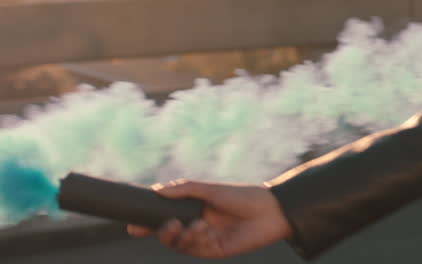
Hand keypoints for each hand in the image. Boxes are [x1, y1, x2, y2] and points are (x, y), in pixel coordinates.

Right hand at [126, 180, 291, 258]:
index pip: (164, 217)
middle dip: (161, 232)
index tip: (133, 226)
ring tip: (196, 226)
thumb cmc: (242, 195)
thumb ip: (184, 189)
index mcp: (193, 208)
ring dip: (182, 236)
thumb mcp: (210, 189)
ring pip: (178, 244)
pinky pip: (194, 249)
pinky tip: (205, 231)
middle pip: (167, 234)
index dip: (147, 223)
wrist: (270, 211)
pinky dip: (195, 241)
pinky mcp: (213, 250)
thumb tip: (157, 191)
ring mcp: (203, 239)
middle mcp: (195, 224)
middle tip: (168, 225)